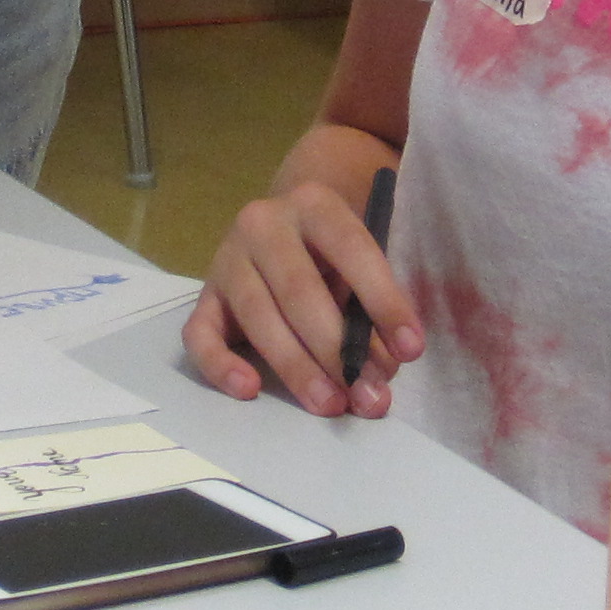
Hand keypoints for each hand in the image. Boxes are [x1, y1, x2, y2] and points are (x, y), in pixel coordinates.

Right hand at [185, 175, 420, 416]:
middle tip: (367, 394)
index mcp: (314, 205)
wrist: (286, 226)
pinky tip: (249, 390)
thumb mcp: (359, 266)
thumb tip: (381, 371)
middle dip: (336, 349)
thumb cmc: (334, 254)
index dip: (384, 301)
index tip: (411, 350)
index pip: (352, 249)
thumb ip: (371, 311)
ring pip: (256, 315)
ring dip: (296, 367)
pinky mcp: (203, 297)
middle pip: (299, 289)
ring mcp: (227, 258)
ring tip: (330, 404)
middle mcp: (263, 224)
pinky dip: (220, 365)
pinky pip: (199, 334)